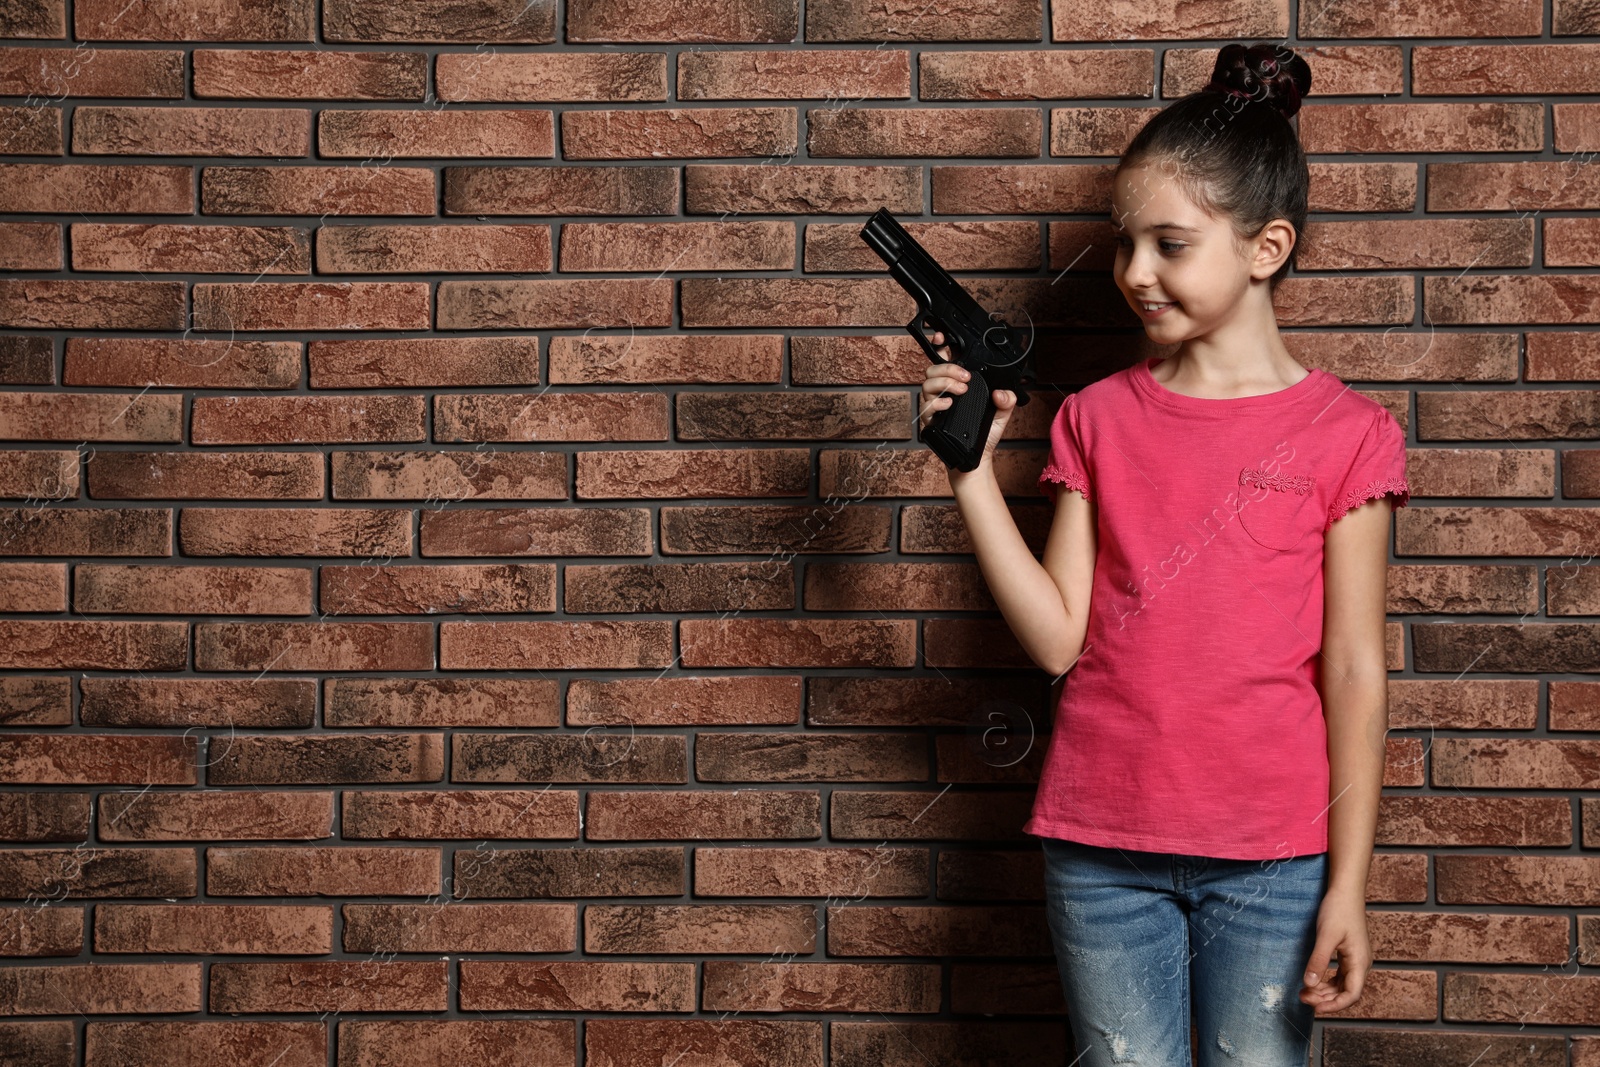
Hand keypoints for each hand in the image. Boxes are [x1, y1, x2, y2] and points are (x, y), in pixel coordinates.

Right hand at [917, 330, 1018, 468]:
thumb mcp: (1002, 414)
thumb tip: (1002, 393)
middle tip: (967, 379)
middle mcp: (943, 392)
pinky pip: (926, 406)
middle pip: (933, 369)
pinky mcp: (930, 420)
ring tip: (962, 392)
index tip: (942, 339)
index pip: (945, 359)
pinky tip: (949, 404)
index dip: (940, 345)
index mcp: (957, 384)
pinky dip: (937, 403)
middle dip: (950, 369)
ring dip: (945, 383)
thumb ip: (1007, 400)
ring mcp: (934, 405)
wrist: (977, 456)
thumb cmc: (985, 434)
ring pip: (927, 384)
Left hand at [1300, 886, 1370, 1013]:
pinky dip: (1327, 981)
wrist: (1346, 891)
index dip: (1335, 1005)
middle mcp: (1361, 964)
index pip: (1351, 994)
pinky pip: (1339, 975)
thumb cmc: (1338, 910)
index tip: (1315, 1008)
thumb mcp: (1326, 936)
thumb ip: (1319, 961)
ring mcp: (1355, 959)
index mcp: (1360, 963)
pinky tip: (1313, 981)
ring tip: (1305, 992)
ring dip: (1325, 991)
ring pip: (1341, 984)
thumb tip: (1310, 984)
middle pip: (1345, 992)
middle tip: (1303, 997)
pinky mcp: (1348, 953)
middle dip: (1325, 998)